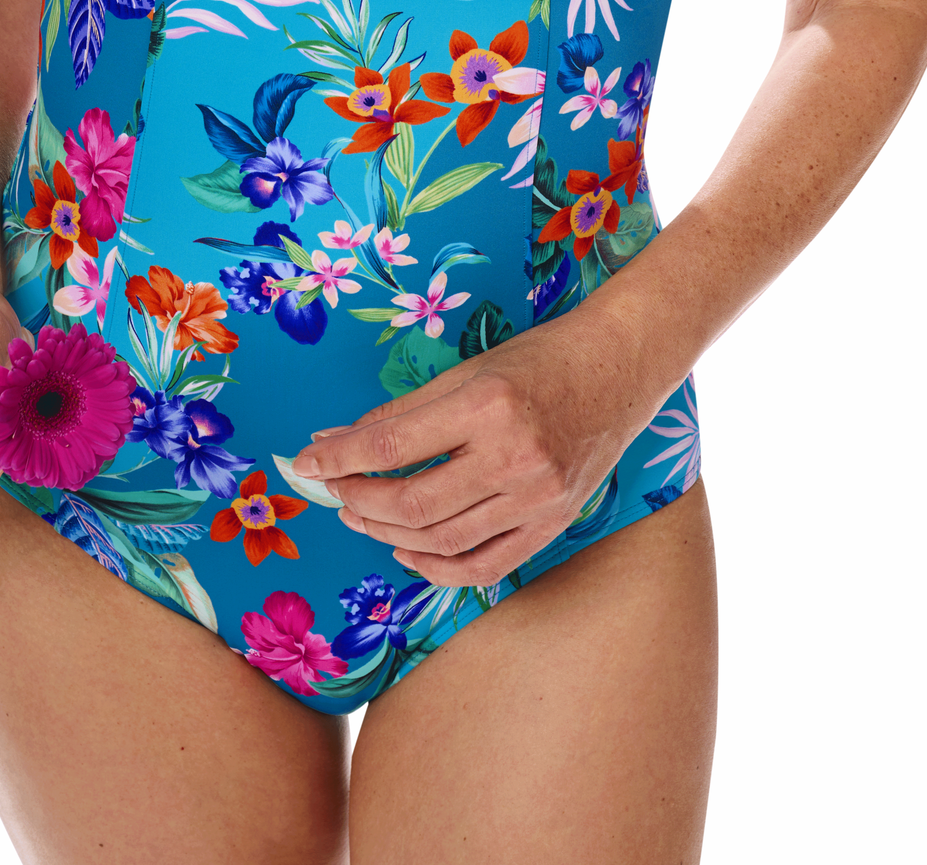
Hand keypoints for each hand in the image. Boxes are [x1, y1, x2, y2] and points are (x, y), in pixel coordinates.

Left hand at [289, 303, 655, 588]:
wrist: (619, 368)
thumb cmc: (540, 359)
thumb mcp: (468, 370)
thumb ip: (402, 412)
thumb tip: (335, 440)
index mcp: (487, 405)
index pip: (392, 445)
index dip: (339, 459)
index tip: (307, 463)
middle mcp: (514, 456)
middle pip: (414, 503)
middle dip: (361, 501)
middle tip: (335, 491)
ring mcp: (538, 497)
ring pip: (444, 541)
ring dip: (390, 535)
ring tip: (364, 516)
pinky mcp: (553, 523)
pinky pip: (486, 565)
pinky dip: (440, 568)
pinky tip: (410, 552)